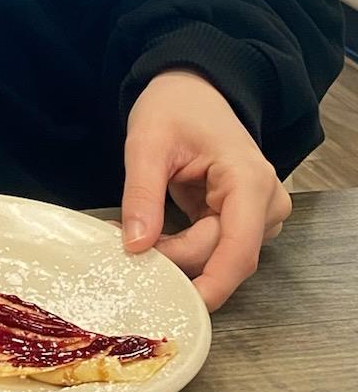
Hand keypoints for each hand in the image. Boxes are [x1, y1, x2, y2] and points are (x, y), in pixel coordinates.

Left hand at [121, 70, 290, 308]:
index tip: (180, 304)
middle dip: (176, 261)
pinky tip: (152, 237)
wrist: (193, 87)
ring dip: (178, 256)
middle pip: (223, 255)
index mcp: (249, 179)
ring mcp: (259, 212)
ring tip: (135, 238)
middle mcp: (265, 201)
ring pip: (219, 256)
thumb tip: (136, 246)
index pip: (239, 248)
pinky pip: (215, 248)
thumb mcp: (146, 142)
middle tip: (126, 253)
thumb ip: (142, 194)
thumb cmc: (174, 106)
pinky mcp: (244, 218)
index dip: (213, 283)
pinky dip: (183, 248)